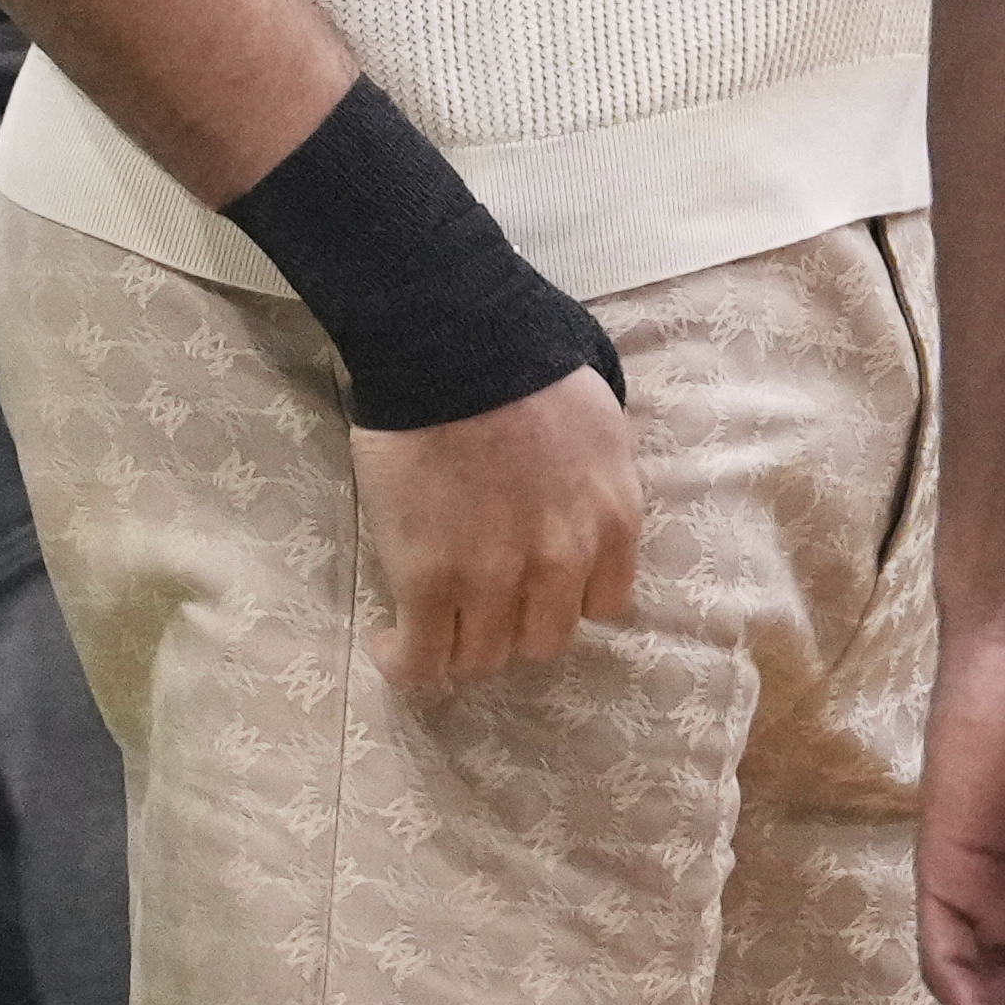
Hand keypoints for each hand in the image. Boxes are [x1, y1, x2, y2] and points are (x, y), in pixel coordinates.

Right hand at [351, 365, 640, 700]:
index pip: (603, 605)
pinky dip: (408, 662)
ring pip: (484, 659)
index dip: (565, 597)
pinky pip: (423, 660)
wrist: (448, 342)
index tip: (537, 586)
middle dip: (514, 624)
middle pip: (543, 640)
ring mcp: (493, 579)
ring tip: (432, 624)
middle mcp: (563, 562)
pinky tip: (392, 642)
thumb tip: (581, 498)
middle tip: (482, 598)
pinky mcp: (428, 582)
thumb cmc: (522, 361)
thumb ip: (600, 477)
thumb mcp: (598, 419)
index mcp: (611, 520)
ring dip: (460, 647)